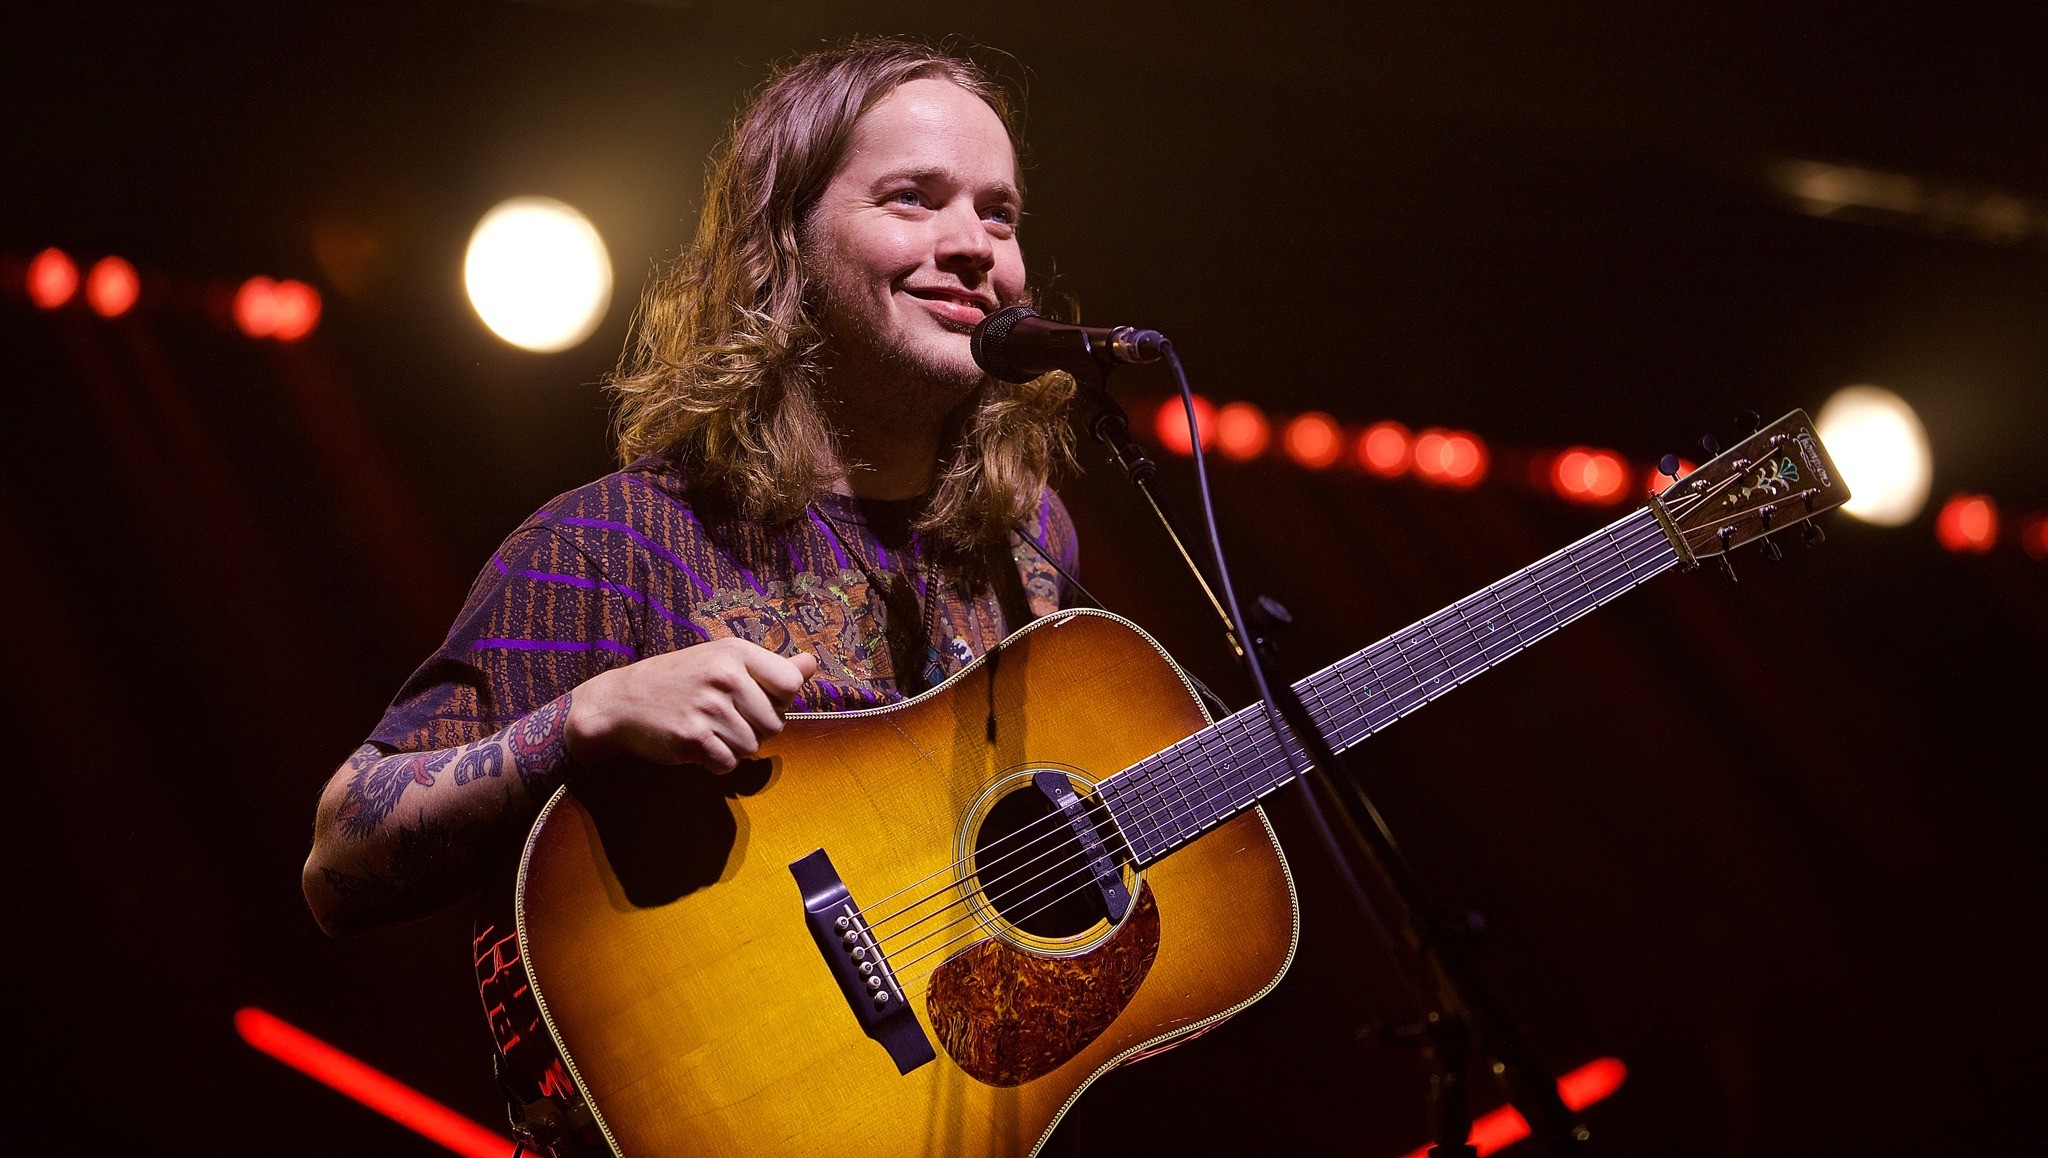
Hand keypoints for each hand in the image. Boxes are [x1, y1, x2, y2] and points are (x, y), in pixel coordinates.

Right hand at [565, 638, 819, 771]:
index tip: (756, 699)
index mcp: (735, 652)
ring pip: (752, 747)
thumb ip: (770, 666)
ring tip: (708, 729)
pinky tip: (698, 745)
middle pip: (775, 723)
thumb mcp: (723, 660)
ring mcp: (709, 708)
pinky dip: (717, 762)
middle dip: (755, 729)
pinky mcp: (693, 738)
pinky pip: (729, 764)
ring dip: (734, 747)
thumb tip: (812, 664)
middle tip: (725, 718)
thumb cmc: (679, 679)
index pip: (791, 684)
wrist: (621, 702)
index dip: (780, 700)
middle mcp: (725, 676)